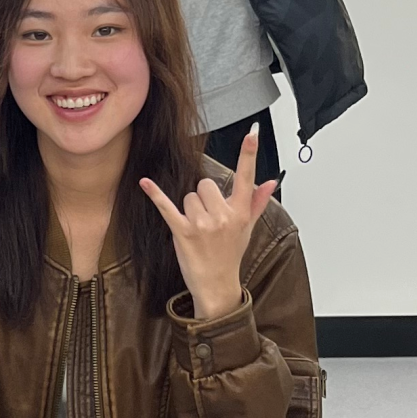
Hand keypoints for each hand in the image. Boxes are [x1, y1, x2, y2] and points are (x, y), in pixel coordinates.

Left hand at [139, 122, 276, 320]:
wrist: (217, 284)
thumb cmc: (230, 255)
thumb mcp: (247, 228)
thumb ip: (258, 202)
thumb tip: (271, 182)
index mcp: (241, 212)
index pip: (247, 177)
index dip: (249, 155)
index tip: (252, 133)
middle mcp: (224, 216)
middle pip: (205, 184)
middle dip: (203, 198)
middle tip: (207, 220)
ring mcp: (203, 224)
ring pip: (188, 196)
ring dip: (188, 209)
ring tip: (196, 229)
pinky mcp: (183, 231)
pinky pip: (167, 206)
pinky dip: (155, 194)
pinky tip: (145, 182)